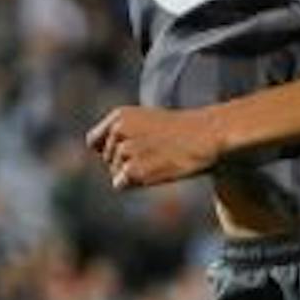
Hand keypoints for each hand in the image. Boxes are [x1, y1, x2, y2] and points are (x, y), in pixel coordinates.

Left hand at [85, 106, 223, 189]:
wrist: (206, 136)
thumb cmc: (180, 131)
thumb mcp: (146, 121)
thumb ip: (122, 133)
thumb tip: (98, 151)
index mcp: (119, 115)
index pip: (94, 142)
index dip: (109, 150)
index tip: (130, 151)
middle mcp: (118, 130)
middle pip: (106, 160)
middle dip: (125, 162)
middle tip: (155, 154)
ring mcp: (125, 150)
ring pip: (114, 173)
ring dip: (133, 173)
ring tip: (159, 160)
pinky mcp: (133, 170)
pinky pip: (120, 184)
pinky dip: (135, 183)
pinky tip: (156, 171)